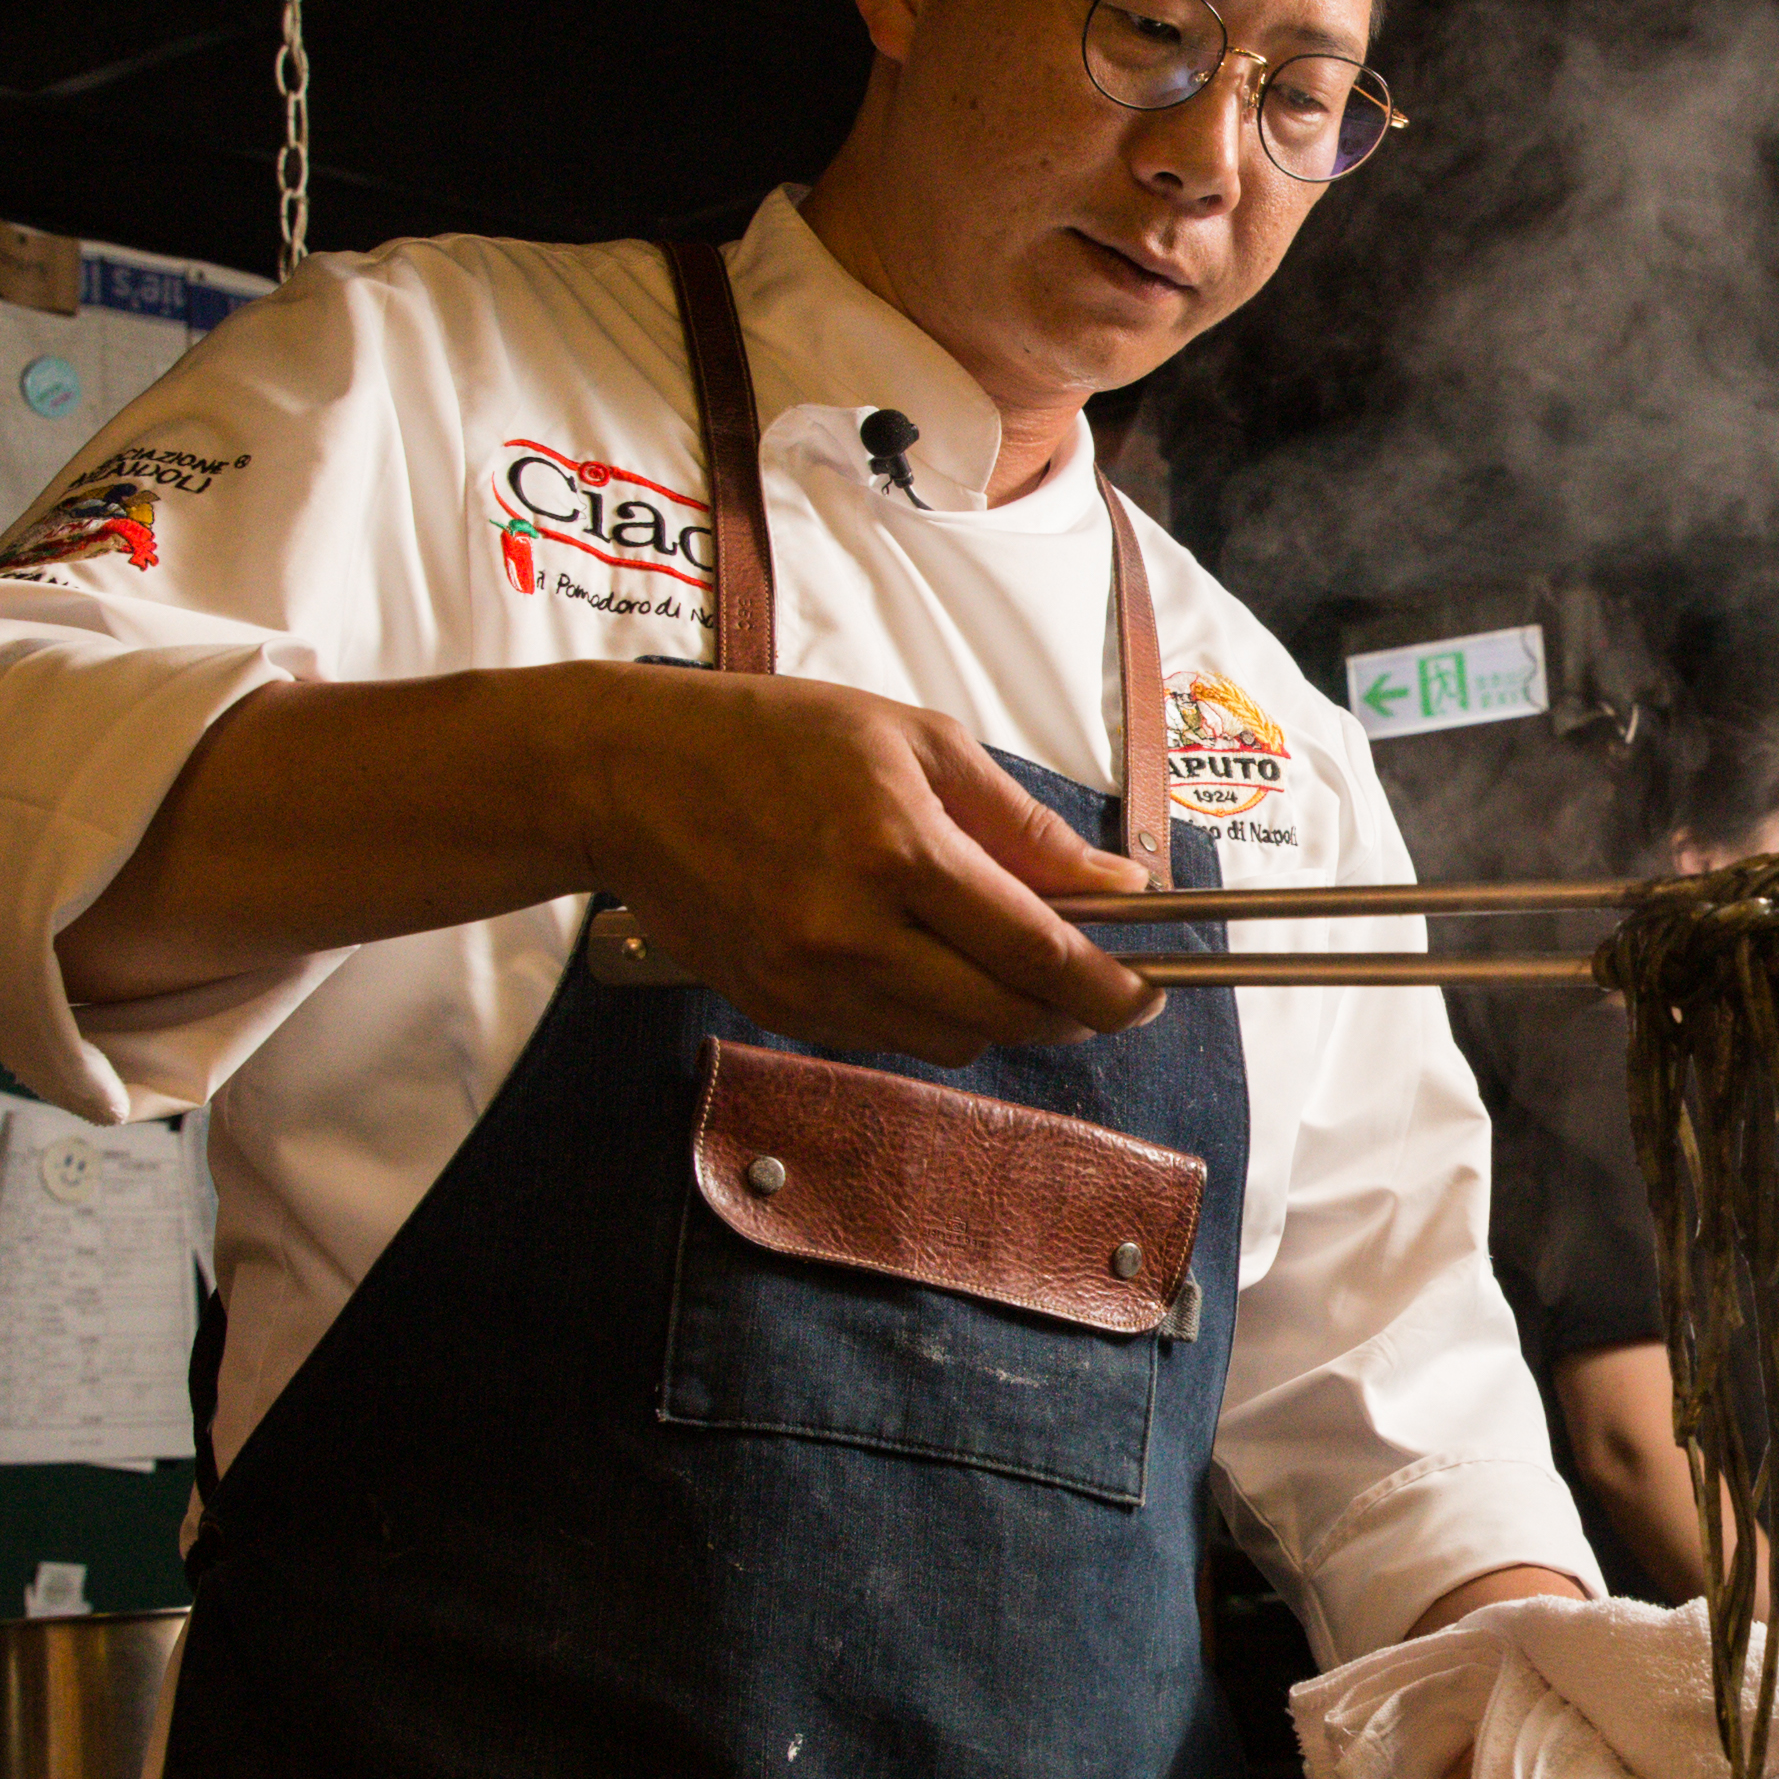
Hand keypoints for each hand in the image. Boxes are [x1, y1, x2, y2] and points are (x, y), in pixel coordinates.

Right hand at [594, 672, 1158, 1062]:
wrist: (627, 776)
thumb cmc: (773, 737)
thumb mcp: (916, 742)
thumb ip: (1022, 826)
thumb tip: (1115, 887)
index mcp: (895, 849)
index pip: (1037, 953)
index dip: (1111, 985)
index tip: (1150, 986)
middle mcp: (850, 931)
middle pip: (1005, 1016)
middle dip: (1072, 1013)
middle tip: (1104, 990)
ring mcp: (808, 982)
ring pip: (954, 1042)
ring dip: (1002, 1015)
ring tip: (1010, 962)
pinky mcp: (777, 1009)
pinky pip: (891, 1038)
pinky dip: (932, 1013)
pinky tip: (926, 960)